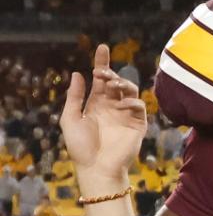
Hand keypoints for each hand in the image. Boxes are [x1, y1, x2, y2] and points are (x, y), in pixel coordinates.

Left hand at [60, 43, 146, 180]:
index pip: (101, 79)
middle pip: (116, 81)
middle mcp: (113, 106)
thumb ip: (74, 96)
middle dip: (111, 73)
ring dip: (122, 84)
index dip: (102, 62)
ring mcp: (126, 114)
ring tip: (111, 85)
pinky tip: (120, 105)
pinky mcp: (138, 124)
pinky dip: (131, 102)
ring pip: (130, 90)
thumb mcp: (70, 118)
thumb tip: (77, 73)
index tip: (102, 47)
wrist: (96, 168)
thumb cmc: (80, 147)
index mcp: (96, 104)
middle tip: (102, 72)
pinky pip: (139, 106)